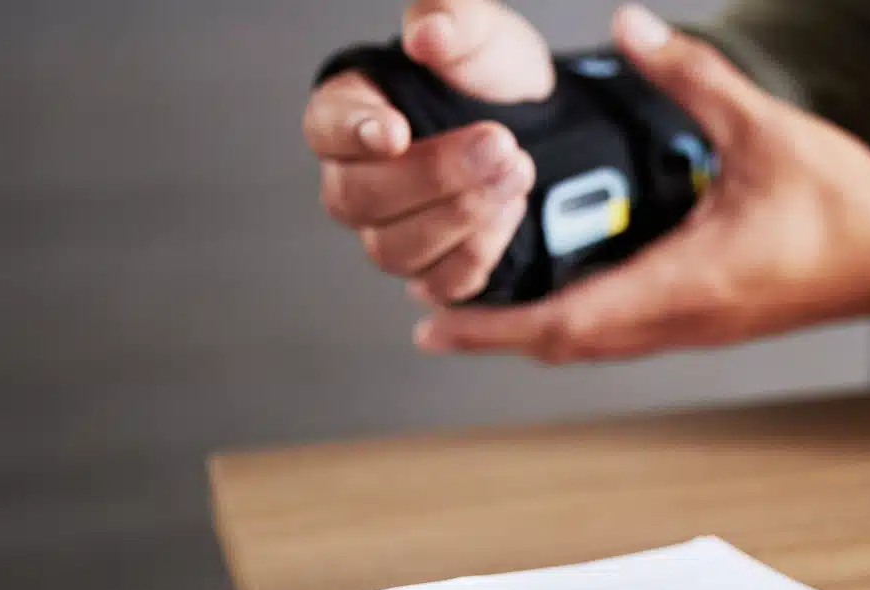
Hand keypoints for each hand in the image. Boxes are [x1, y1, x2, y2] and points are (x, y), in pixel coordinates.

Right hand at [305, 0, 552, 302]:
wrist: (543, 130)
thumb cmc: (491, 80)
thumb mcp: (482, 36)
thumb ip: (453, 22)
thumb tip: (429, 32)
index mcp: (350, 112)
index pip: (326, 128)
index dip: (354, 132)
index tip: (396, 130)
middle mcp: (357, 180)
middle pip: (359, 198)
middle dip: (434, 176)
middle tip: (498, 145)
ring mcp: (390, 232)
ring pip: (395, 248)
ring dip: (461, 215)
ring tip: (517, 172)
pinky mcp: (431, 271)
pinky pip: (438, 282)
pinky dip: (477, 253)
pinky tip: (511, 212)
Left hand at [414, 4, 869, 362]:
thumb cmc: (845, 205)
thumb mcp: (763, 128)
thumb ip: (693, 77)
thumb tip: (632, 27)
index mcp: (685, 283)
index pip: (567, 321)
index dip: (495, 328)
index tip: (437, 322)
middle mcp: (682, 319)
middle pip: (568, 346)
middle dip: (498, 335)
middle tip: (437, 315)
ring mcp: (696, 328)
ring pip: (596, 345)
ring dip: (537, 333)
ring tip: (483, 310)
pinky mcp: (709, 321)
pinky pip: (626, 334)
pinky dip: (580, 323)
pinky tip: (563, 293)